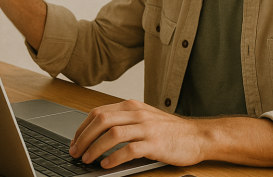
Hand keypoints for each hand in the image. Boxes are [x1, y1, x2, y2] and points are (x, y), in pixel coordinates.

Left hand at [69, 100, 205, 168]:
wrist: (197, 136)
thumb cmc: (169, 130)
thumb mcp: (144, 118)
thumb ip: (123, 121)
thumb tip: (96, 135)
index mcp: (132, 106)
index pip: (98, 112)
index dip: (82, 128)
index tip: (75, 141)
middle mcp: (137, 114)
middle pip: (101, 121)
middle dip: (84, 138)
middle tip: (75, 152)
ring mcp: (147, 128)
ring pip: (112, 134)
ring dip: (95, 148)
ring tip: (87, 159)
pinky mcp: (155, 143)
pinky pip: (129, 150)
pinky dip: (114, 158)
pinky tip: (106, 165)